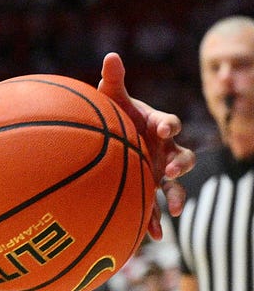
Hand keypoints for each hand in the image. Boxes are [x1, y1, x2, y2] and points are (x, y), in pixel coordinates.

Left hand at [98, 52, 196, 236]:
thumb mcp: (111, 98)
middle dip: (180, 165)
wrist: (107, 140)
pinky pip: (156, 207)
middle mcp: (164, 150)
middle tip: (169, 171)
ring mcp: (159, 172)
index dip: (168, 125)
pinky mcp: (150, 189)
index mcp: (157, 126)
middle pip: (184, 157)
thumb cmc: (112, 115)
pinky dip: (156, 220)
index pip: (169, 123)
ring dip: (177, 195)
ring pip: (177, 186)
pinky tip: (151, 235)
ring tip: (173, 209)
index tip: (161, 128)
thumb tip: (111, 55)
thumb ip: (113, 79)